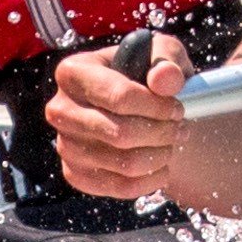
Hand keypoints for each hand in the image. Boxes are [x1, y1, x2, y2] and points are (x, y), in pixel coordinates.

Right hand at [47, 33, 190, 205]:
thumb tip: (164, 80)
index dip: (159, 107)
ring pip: (124, 164)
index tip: (178, 108)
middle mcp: (60, 110)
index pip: (120, 97)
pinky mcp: (75, 174)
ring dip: (160, 156)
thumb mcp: (160, 54)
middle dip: (162, 133)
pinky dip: (150, 181)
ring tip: (172, 143)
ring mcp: (65, 145)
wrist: (131, 104)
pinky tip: (162, 166)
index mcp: (72, 72)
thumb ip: (166, 61)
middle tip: (180, 129)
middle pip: (121, 134)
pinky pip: (119, 187)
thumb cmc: (145, 73)